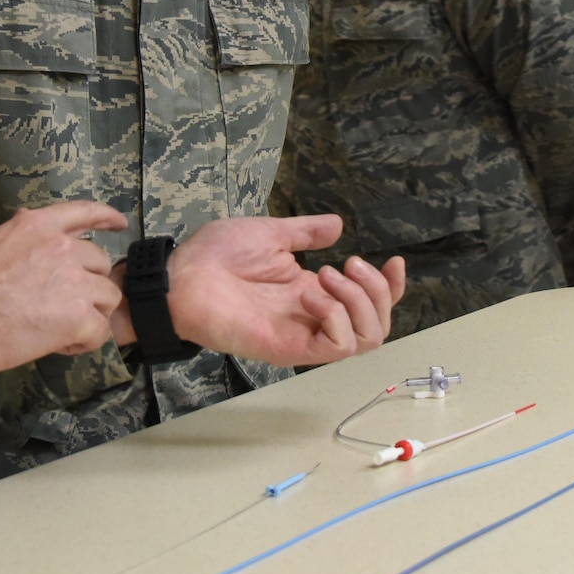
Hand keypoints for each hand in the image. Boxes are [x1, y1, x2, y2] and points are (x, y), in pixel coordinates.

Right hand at [0, 202, 126, 376]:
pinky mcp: (77, 316)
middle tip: (62, 307)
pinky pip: (99, 331)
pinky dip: (84, 342)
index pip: (83, 211)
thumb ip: (19, 239)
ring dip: (90, 314)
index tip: (119, 223)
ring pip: (107, 297)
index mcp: (37, 226)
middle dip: (88, 285)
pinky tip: (60, 346)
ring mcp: (72, 280)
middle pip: (100, 263)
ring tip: (61, 331)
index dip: (106, 217)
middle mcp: (61, 246)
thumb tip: (29, 231)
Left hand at [128, 215, 404, 365]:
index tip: (394, 260)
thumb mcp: (271, 233)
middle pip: (376, 325)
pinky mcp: (287, 347)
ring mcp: (302, 334)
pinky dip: (335, 316)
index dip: (392, 287)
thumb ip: (306, 233)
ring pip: (364, 339)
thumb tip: (338, 225)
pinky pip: (334, 346)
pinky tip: (313, 292)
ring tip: (328, 275)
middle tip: (350, 265)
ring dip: (359, 302)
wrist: (179, 274)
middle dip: (379, 292)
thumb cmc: (215, 255)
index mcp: (313, 293)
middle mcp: (314, 317)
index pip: (368, 304)